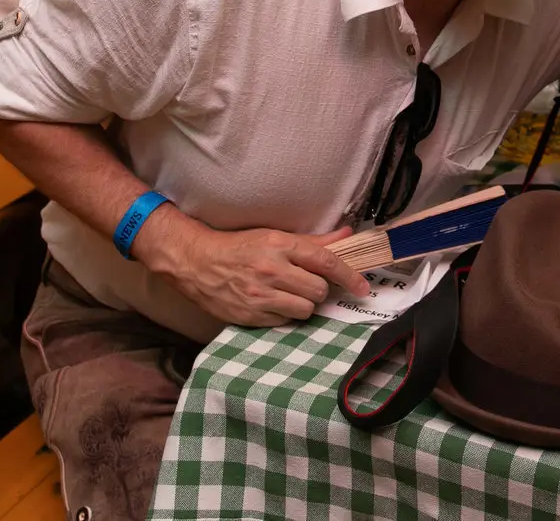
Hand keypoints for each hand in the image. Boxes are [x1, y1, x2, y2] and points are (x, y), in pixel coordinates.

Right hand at [135, 205, 370, 327]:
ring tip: (288, 293)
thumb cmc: (240, 247)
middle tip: (306, 282)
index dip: (349, 276)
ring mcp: (260, 296)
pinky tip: (273, 303)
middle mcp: (271, 271)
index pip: (325, 262)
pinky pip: (285, 321)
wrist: (197, 263)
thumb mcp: (275, 236)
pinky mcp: (251, 316)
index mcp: (279, 246)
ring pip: (306, 309)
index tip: (362, 287)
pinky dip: (285, 314)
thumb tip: (347, 236)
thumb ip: (314, 241)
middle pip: (319, 290)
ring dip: (303, 303)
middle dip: (318, 289)